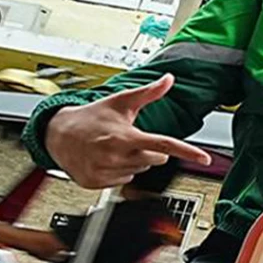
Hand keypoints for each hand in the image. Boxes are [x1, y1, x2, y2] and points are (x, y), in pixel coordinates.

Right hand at [44, 75, 211, 187]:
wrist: (57, 134)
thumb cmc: (92, 117)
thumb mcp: (121, 102)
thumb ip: (148, 93)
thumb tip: (168, 79)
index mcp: (125, 137)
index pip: (164, 146)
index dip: (187, 151)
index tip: (205, 158)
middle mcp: (115, 156)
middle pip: (155, 160)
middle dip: (150, 150)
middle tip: (130, 139)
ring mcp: (105, 172)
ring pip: (140, 171)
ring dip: (133, 161)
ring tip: (114, 148)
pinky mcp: (96, 183)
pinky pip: (123, 180)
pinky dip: (119, 171)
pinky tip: (106, 159)